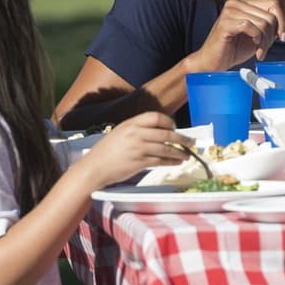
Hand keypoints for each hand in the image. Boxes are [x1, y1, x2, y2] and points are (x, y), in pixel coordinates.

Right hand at [73, 111, 192, 188]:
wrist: (94, 167)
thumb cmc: (107, 151)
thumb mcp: (120, 132)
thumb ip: (137, 130)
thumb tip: (158, 132)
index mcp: (131, 123)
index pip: (156, 117)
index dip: (168, 122)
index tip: (174, 128)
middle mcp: (136, 134)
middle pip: (166, 134)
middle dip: (182, 139)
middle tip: (191, 142)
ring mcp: (138, 148)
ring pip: (166, 149)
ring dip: (179, 153)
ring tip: (186, 155)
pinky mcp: (140, 162)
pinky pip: (161, 161)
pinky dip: (171, 162)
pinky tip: (177, 163)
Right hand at [189, 0, 284, 71]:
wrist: (213, 63)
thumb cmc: (233, 50)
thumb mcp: (259, 38)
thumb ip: (274, 27)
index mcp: (244, 4)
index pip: (273, 4)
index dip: (282, 21)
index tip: (281, 38)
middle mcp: (236, 3)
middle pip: (270, 14)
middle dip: (272, 35)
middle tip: (265, 49)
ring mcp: (229, 12)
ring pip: (263, 22)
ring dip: (265, 41)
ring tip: (259, 52)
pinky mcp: (225, 23)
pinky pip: (251, 27)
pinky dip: (257, 40)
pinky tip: (254, 50)